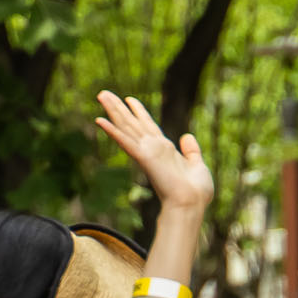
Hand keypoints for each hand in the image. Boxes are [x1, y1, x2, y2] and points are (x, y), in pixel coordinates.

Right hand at [94, 92, 212, 211]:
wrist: (192, 204)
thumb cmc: (196, 192)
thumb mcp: (197, 164)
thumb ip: (191, 150)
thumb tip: (187, 137)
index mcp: (164, 150)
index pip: (148, 126)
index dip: (139, 111)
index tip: (130, 99)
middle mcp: (152, 149)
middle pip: (132, 122)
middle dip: (118, 107)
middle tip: (103, 93)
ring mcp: (147, 153)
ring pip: (126, 126)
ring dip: (113, 110)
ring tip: (101, 95)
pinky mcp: (144, 158)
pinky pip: (125, 141)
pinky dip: (113, 131)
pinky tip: (100, 120)